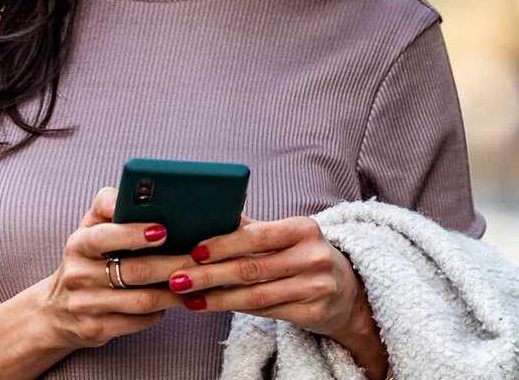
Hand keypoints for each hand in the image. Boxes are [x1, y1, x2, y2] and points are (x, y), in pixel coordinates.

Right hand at [42, 187, 194, 351]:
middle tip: (196, 258)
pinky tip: (171, 300)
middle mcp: (78, 275)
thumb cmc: (84, 258)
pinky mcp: (97, 330)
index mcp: (78, 244)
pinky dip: (159, 311)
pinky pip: (138, 321)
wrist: (56, 310)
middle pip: (135, 271)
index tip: (163, 231)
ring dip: (172, 291)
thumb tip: (131, 194)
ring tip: (193, 280)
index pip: (105, 236)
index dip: (135, 234)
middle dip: (171, 264)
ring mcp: (87, 306)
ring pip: (142, 300)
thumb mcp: (88, 227)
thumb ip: (107, 204)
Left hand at [167, 215, 387, 379]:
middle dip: (210, 274)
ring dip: (217, 298)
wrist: (349, 290)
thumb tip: (211, 215)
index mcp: (303, 229)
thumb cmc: (305, 254)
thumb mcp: (287, 234)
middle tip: (179, 278)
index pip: (257, 237)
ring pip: (255, 296)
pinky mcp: (313, 314)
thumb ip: (253, 228)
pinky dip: (235, 310)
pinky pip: (266, 313)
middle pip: (251, 269)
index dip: (224, 244)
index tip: (194, 250)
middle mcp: (313, 257)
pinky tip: (212, 306)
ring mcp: (315, 288)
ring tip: (188, 297)